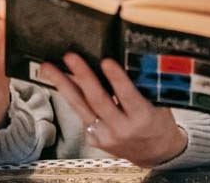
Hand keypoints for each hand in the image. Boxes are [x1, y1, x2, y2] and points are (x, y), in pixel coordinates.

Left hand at [40, 53, 187, 167]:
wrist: (156, 153)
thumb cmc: (158, 122)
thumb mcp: (159, 104)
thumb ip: (142, 87)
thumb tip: (122, 60)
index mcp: (143, 118)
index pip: (127, 95)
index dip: (116, 78)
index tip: (106, 61)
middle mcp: (122, 129)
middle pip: (97, 100)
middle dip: (82, 76)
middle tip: (70, 57)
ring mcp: (106, 136)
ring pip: (81, 108)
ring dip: (63, 85)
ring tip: (49, 69)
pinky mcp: (95, 139)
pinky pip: (81, 114)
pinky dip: (71, 97)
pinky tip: (61, 82)